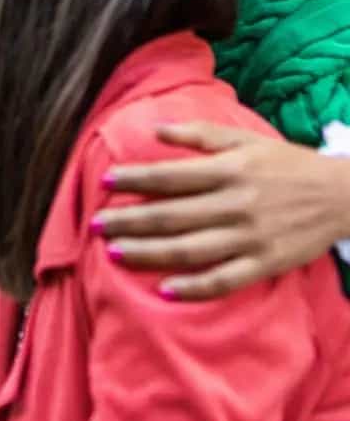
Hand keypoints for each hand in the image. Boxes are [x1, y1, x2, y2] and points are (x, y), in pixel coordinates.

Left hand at [95, 122, 349, 299]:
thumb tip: (155, 129)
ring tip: (115, 254)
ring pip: (189, 249)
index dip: (135, 179)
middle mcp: (235, 203)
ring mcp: (250, 236)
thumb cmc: (287, 164)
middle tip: (95, 226)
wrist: (344, 195)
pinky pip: (225, 280)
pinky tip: (165, 291)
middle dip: (129, 220)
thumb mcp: (246, 140)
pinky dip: (195, 288)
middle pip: (171, 215)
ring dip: (148, 253)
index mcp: (229, 170)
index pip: (171, 176)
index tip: (105, 181)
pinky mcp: (265, 263)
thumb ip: (200, 135)